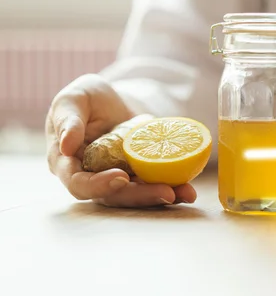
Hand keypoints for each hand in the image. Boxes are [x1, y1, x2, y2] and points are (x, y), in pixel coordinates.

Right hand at [46, 74, 196, 206]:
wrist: (112, 102)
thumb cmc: (86, 99)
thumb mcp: (74, 99)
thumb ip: (68, 120)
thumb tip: (66, 146)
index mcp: (67, 164)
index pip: (79, 183)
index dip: (99, 185)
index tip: (122, 177)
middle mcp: (92, 177)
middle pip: (113, 195)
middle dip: (141, 196)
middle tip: (167, 192)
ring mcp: (117, 179)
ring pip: (136, 195)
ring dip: (161, 196)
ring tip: (186, 193)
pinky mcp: (138, 176)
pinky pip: (152, 186)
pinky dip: (172, 187)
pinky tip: (189, 189)